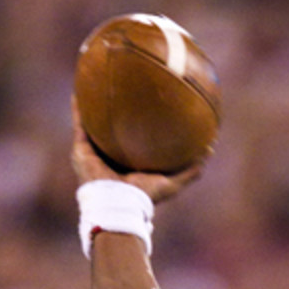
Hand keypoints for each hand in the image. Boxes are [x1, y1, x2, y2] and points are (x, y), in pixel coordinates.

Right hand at [70, 97, 205, 202]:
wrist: (119, 204)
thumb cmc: (145, 196)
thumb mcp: (173, 182)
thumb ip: (190, 169)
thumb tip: (209, 149)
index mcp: (130, 163)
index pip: (135, 140)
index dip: (140, 125)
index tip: (148, 106)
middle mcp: (111, 156)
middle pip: (113, 129)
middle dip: (116, 112)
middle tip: (123, 89)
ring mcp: (95, 153)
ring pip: (93, 124)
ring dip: (93, 106)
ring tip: (96, 84)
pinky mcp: (81, 151)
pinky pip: (79, 126)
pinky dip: (78, 110)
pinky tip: (79, 92)